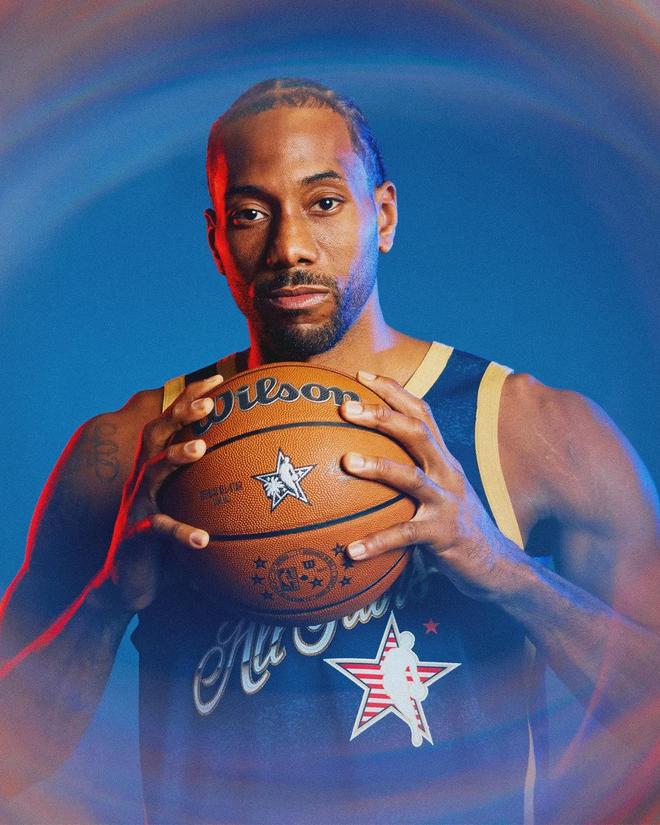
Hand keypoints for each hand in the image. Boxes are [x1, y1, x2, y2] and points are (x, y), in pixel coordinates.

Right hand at [100, 374, 224, 611]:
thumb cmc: (166, 543)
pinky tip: (203, 539)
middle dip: (180, 413)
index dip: (191, 399)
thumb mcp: (190, 511)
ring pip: (151, 471)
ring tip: (200, 447)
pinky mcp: (133, 535)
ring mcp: (136, 505)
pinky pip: (157, 529)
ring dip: (175, 456)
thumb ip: (216, 493)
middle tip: (209, 403)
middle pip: (156, 434)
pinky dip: (180, 532)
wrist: (125, 584)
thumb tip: (270, 482)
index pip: (172, 424)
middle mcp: (142, 480)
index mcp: (156, 468)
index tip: (219, 378)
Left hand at [339, 371, 521, 602]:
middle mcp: (447, 473)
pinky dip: (377, 542)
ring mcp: (448, 502)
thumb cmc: (455, 528)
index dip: (393, 390)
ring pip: (411, 476)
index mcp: (443, 459)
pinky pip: (405, 535)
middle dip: (381, 415)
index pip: (421, 413)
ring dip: (378, 466)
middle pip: (417, 432)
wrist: (498, 567)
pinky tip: (350, 551)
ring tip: (345, 462)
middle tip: (345, 407)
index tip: (361, 374)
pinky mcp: (444, 535)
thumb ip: (409, 475)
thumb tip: (359, 465)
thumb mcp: (438, 493)